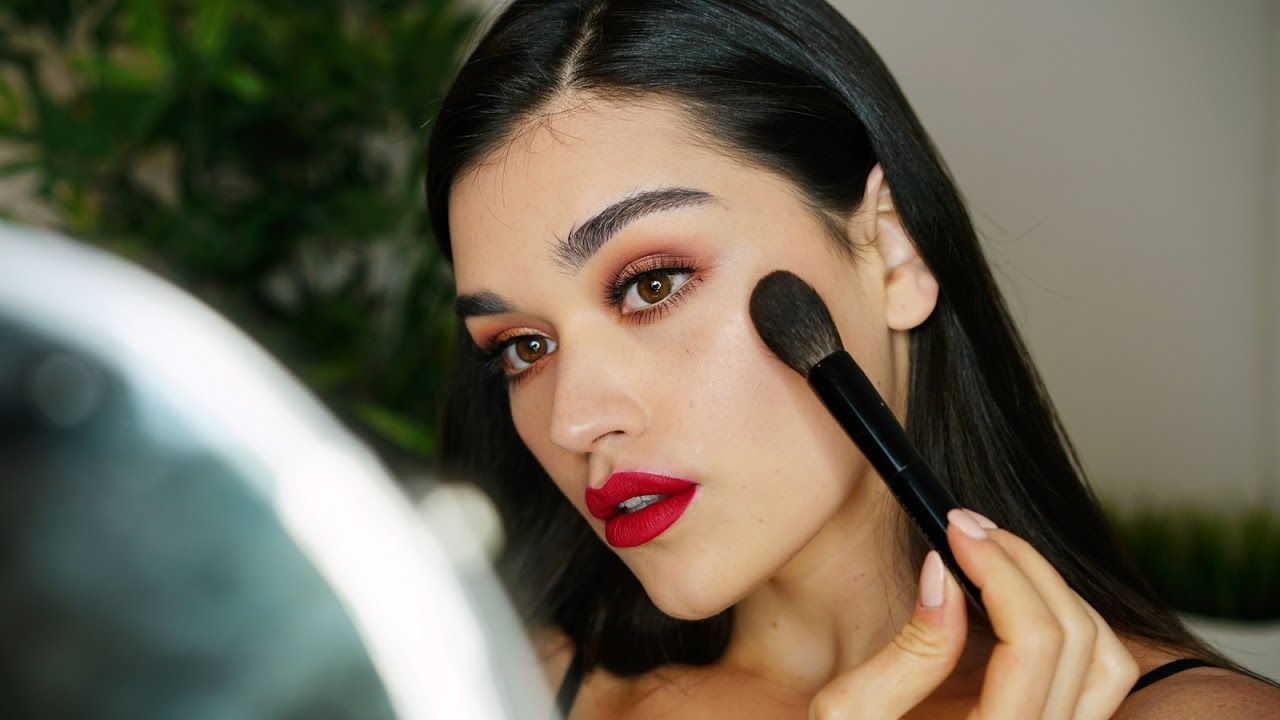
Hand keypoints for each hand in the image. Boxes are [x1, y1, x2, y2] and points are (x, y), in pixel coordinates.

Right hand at [809, 509, 1139, 719]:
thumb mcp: (849, 717)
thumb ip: (908, 653)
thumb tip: (942, 570)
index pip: (1034, 643)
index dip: (1001, 571)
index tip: (954, 529)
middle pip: (1078, 639)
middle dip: (1024, 566)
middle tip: (967, 527)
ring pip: (1106, 661)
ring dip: (1056, 592)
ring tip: (995, 556)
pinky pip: (1096, 681)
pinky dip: (1067, 624)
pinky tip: (1014, 598)